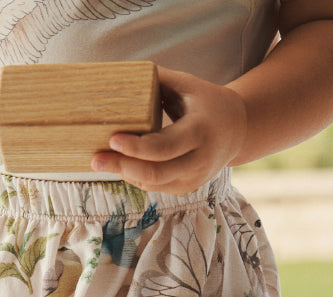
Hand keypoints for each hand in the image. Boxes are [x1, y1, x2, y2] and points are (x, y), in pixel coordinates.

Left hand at [91, 66, 246, 194]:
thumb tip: (123, 72)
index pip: (164, 147)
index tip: (112, 139)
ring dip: (125, 173)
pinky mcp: (187, 187)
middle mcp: (199, 160)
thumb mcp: (188, 84)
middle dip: (121, 167)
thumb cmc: (206, 101)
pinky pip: (155, 187)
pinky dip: (135, 177)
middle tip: (95, 159)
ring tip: (102, 160)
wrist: (237, 129)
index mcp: (200, 131)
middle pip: (155, 173)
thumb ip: (159, 79)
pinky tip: (120, 166)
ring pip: (152, 184)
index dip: (136, 148)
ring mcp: (194, 178)